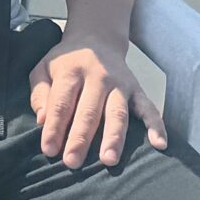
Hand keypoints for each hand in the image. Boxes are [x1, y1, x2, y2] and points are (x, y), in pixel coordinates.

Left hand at [30, 31, 167, 167]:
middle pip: (89, 111)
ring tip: (109, 160)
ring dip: (114, 137)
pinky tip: (159, 144)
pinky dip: (156, 125)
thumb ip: (40, 93)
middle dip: (80, 139)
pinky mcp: (137, 89)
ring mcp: (120, 83)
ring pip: (118, 113)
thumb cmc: (66, 62)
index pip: (61, 103)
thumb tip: (42, 120)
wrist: (97, 37)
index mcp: (71, 71)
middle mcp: (98, 77)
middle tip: (73, 162)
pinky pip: (149, 108)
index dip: (54, 127)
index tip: (48, 150)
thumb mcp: (44, 68)